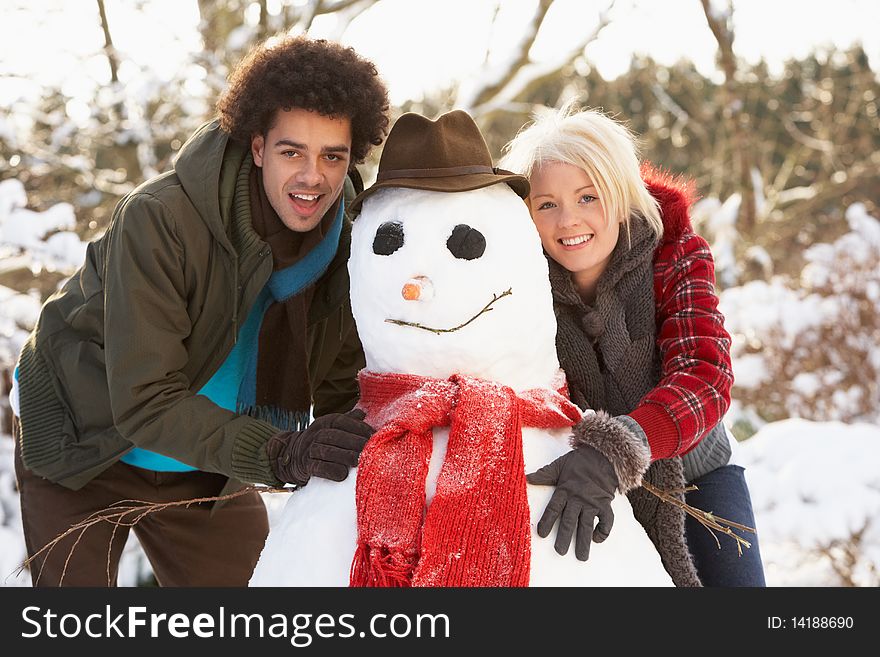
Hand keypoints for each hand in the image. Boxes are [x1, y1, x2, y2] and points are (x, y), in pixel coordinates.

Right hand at [267, 409, 373, 484]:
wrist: (294, 455)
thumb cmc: (323, 441)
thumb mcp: (333, 428)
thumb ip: (348, 421)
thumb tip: (363, 413)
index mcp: (325, 422)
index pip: (342, 421)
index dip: (358, 427)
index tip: (373, 435)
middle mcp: (316, 433)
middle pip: (335, 435)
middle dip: (354, 442)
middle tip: (369, 450)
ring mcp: (309, 449)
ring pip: (326, 451)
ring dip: (344, 456)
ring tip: (359, 461)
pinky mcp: (306, 466)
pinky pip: (317, 467)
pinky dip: (331, 471)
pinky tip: (343, 474)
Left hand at [526, 445, 618, 560]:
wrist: (602, 456)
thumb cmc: (578, 462)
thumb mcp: (559, 465)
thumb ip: (544, 474)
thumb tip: (526, 478)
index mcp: (564, 489)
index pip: (554, 508)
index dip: (547, 521)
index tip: (541, 534)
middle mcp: (578, 498)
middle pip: (569, 520)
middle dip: (564, 537)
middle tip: (559, 551)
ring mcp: (592, 502)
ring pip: (586, 524)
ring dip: (583, 541)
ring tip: (581, 557)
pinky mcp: (605, 504)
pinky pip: (606, 521)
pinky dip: (603, 531)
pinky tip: (597, 539)